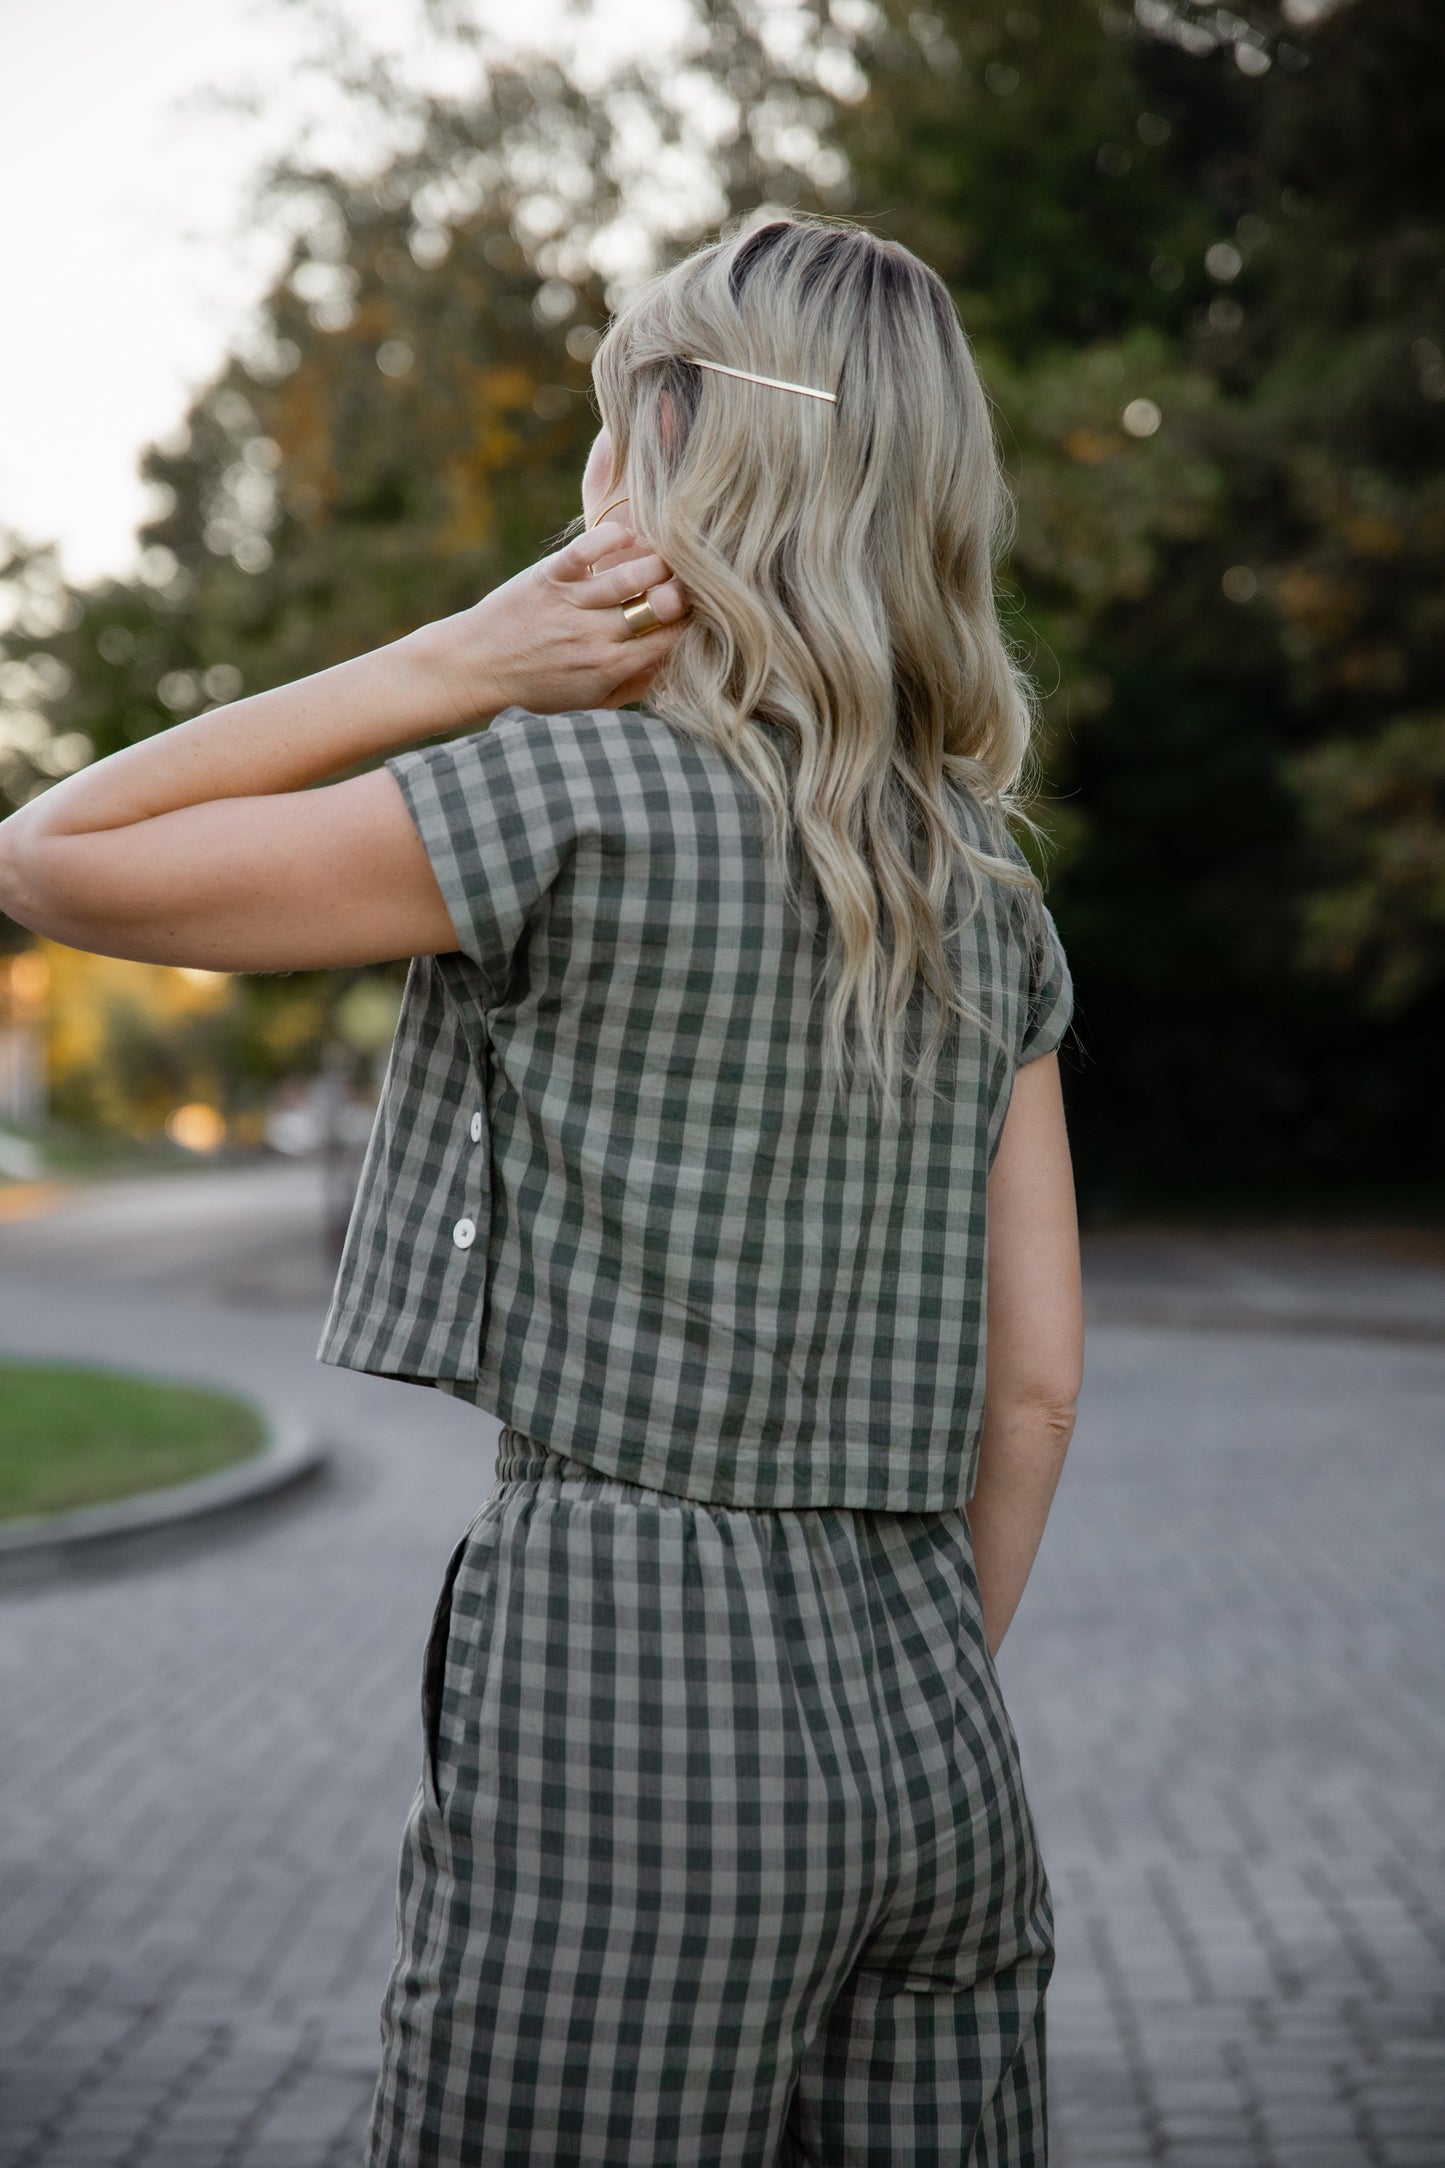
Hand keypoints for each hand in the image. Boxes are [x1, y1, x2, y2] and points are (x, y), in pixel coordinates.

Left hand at [437, 519, 688, 721]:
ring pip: (634, 573)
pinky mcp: (549, 576)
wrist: (476, 668)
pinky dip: (614, 536)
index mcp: (610, 669)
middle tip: (684, 580)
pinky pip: (589, 548)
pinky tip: (625, 537)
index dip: (693, 620)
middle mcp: (594, 636)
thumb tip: (674, 662)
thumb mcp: (590, 703)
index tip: (696, 610)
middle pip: (661, 604)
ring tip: (661, 558)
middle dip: (682, 589)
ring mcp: (571, 604)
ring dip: (657, 560)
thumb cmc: (537, 688)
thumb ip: (634, 685)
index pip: (672, 638)